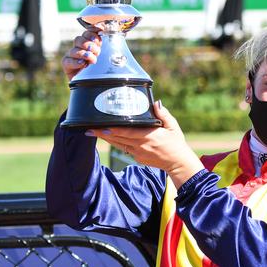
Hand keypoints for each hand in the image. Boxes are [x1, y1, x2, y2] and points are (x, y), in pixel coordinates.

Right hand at [61, 28, 101, 80]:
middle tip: (97, 52)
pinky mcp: (66, 64)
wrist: (93, 84)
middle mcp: (78, 48)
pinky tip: (83, 64)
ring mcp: (71, 56)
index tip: (99, 37)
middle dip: (89, 44)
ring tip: (93, 60)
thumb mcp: (105, 57)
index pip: (87, 33)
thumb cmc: (100, 70)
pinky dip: (76, 62)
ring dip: (85, 54)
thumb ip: (104, 46)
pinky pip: (68, 61)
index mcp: (88, 43)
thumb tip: (103, 29)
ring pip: (74, 50)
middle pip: (78, 39)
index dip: (92, 33)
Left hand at [88, 101, 204, 188]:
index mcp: (149, 136)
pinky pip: (125, 149)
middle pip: (118, 139)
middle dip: (102, 134)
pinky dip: (117, 143)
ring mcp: (138, 153)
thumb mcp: (173, 126)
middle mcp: (141, 145)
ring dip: (106, 138)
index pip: (127, 132)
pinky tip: (109, 138)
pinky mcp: (137, 158)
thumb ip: (163, 114)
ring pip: (118, 144)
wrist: (178, 163)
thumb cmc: (176, 143)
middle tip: (88, 129)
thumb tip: (156, 103)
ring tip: (93, 132)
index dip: (113, 130)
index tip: (101, 127)